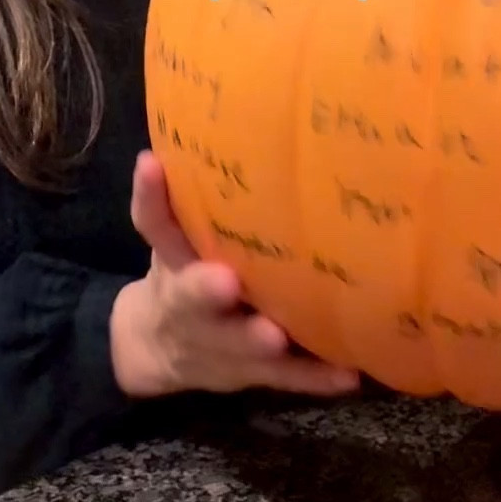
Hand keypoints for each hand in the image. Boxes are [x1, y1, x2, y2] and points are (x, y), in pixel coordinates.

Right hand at [109, 152, 360, 401]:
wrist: (159, 347)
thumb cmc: (183, 269)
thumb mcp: (172, 234)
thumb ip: (182, 192)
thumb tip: (196, 122)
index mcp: (170, 262)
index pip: (153, 224)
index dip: (151, 197)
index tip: (150, 164)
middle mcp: (189, 307)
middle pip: (190, 300)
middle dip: (204, 291)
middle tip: (224, 279)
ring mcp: (220, 346)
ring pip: (237, 347)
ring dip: (258, 342)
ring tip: (277, 334)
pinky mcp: (254, 373)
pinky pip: (286, 378)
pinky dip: (315, 377)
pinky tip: (350, 374)